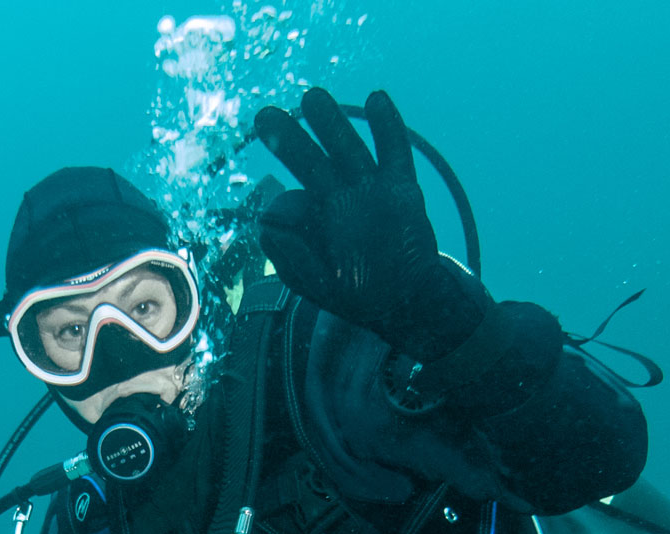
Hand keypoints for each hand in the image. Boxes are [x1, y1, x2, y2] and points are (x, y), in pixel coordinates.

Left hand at [255, 88, 484, 358]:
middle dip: (289, 139)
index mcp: (315, 221)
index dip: (281, 207)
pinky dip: (387, 127)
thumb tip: (263, 226)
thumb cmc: (357, 293)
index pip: (292, 201)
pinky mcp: (402, 188)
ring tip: (311, 97)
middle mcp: (339, 198)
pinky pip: (394, 153)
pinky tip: (376, 99)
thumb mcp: (318, 284)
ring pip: (348, 149)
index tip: (276, 212)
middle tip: (264, 116)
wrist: (406, 301)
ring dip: (331, 123)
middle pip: (311, 162)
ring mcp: (370, 189)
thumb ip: (291, 259)